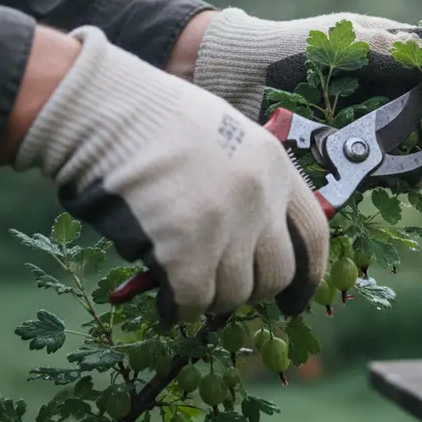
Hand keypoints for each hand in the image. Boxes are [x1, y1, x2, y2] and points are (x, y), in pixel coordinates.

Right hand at [14, 26, 328, 322]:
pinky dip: (178, 309)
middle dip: (252, 291)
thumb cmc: (156, 122)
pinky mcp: (186, 251)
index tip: (296, 300)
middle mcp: (261, 197)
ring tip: (181, 279)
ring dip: (210, 297)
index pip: (313, 233)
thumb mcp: (227, 139)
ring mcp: (226, 225)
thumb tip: (252, 242)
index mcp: (275, 165)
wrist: (108, 112)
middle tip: (222, 289)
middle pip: (277, 273)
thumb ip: (249, 184)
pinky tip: (164, 302)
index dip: (309, 274)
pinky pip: (193, 301)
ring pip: (234, 293)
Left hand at [190, 9, 421, 178]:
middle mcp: (401, 93)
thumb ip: (401, 52)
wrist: (243, 83)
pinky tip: (411, 175)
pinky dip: (413, 177)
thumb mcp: (350, 41)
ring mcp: (384, 128)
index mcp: (405, 57)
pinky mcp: (364, 160)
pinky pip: (400, 174)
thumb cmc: (296, 49)